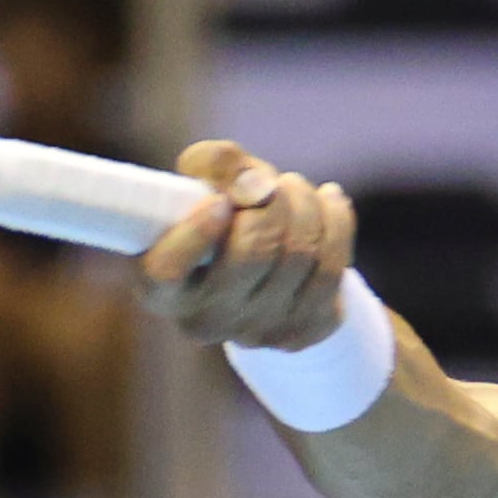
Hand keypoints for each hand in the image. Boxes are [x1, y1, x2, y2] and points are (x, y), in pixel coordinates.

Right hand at [137, 141, 354, 350]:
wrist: (264, 265)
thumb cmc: (221, 214)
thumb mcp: (202, 182)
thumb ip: (213, 165)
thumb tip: (252, 180)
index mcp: (161, 289)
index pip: (169, 269)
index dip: (197, 232)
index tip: (219, 201)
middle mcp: (205, 321)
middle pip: (253, 253)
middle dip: (270, 203)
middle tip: (268, 182)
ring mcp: (257, 332)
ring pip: (300, 255)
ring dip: (303, 203)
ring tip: (293, 187)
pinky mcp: (305, 331)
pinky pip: (333, 267)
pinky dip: (336, 220)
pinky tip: (328, 203)